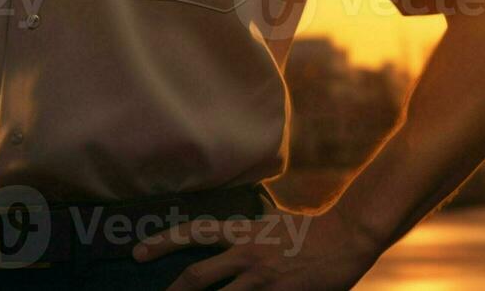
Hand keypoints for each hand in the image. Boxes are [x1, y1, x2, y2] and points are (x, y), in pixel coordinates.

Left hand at [131, 204, 383, 289]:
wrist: (346, 237)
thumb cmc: (309, 228)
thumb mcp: (272, 218)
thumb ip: (254, 217)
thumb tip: (248, 204)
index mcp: (241, 232)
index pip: (192, 233)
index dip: (162, 243)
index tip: (137, 253)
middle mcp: (246, 255)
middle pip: (197, 276)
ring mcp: (263, 280)